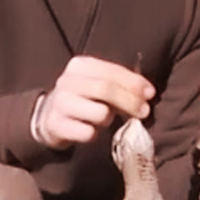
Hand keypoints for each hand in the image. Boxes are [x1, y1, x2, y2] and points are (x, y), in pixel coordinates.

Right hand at [32, 56, 155, 148]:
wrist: (48, 115)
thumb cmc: (83, 98)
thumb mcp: (97, 83)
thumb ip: (120, 83)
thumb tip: (148, 92)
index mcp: (80, 65)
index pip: (112, 71)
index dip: (134, 82)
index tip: (150, 93)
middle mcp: (67, 81)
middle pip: (106, 89)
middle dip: (130, 101)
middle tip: (144, 112)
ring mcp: (59, 103)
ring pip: (99, 112)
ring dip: (109, 119)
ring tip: (105, 119)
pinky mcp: (55, 125)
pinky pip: (87, 133)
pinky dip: (94, 134)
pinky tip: (91, 130)